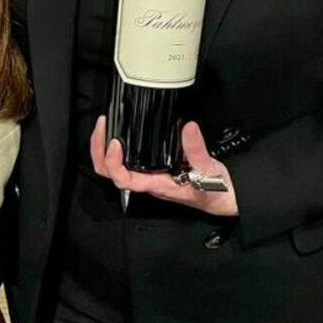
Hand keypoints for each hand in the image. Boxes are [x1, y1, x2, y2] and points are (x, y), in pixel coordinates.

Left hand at [90, 116, 238, 216]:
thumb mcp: (209, 168)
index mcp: (157, 185)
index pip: (124, 179)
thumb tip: (188, 128)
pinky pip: (128, 161)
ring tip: (106, 125)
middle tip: (102, 126)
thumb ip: (197, 150)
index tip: (115, 142)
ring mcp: (149, 176)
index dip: (114, 162)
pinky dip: (118, 147)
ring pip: (116, 168)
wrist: (223, 197)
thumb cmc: (215, 190)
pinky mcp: (153, 169)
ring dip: (105, 148)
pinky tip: (121, 133)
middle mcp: (148, 182)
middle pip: (111, 173)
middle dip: (99, 150)